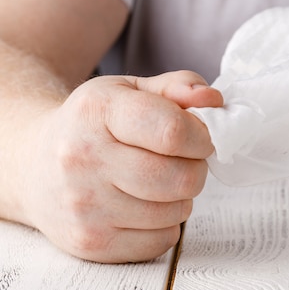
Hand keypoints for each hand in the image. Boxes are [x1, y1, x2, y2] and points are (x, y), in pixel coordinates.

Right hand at [20, 70, 221, 261]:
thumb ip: (178, 87)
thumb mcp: (130, 90)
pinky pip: (161, 241)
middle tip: (182, 160)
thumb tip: (213, 100)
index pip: (173, 132)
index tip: (201, 137)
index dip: (202, 137)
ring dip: (181, 197)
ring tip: (159, 180)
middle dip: (196, 167)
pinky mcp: (90, 242)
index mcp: (98, 111)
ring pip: (176, 211)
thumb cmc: (93, 123)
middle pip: (180, 177)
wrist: (33, 164)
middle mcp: (83, 158)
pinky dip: (165, 224)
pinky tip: (144, 204)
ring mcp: (84, 206)